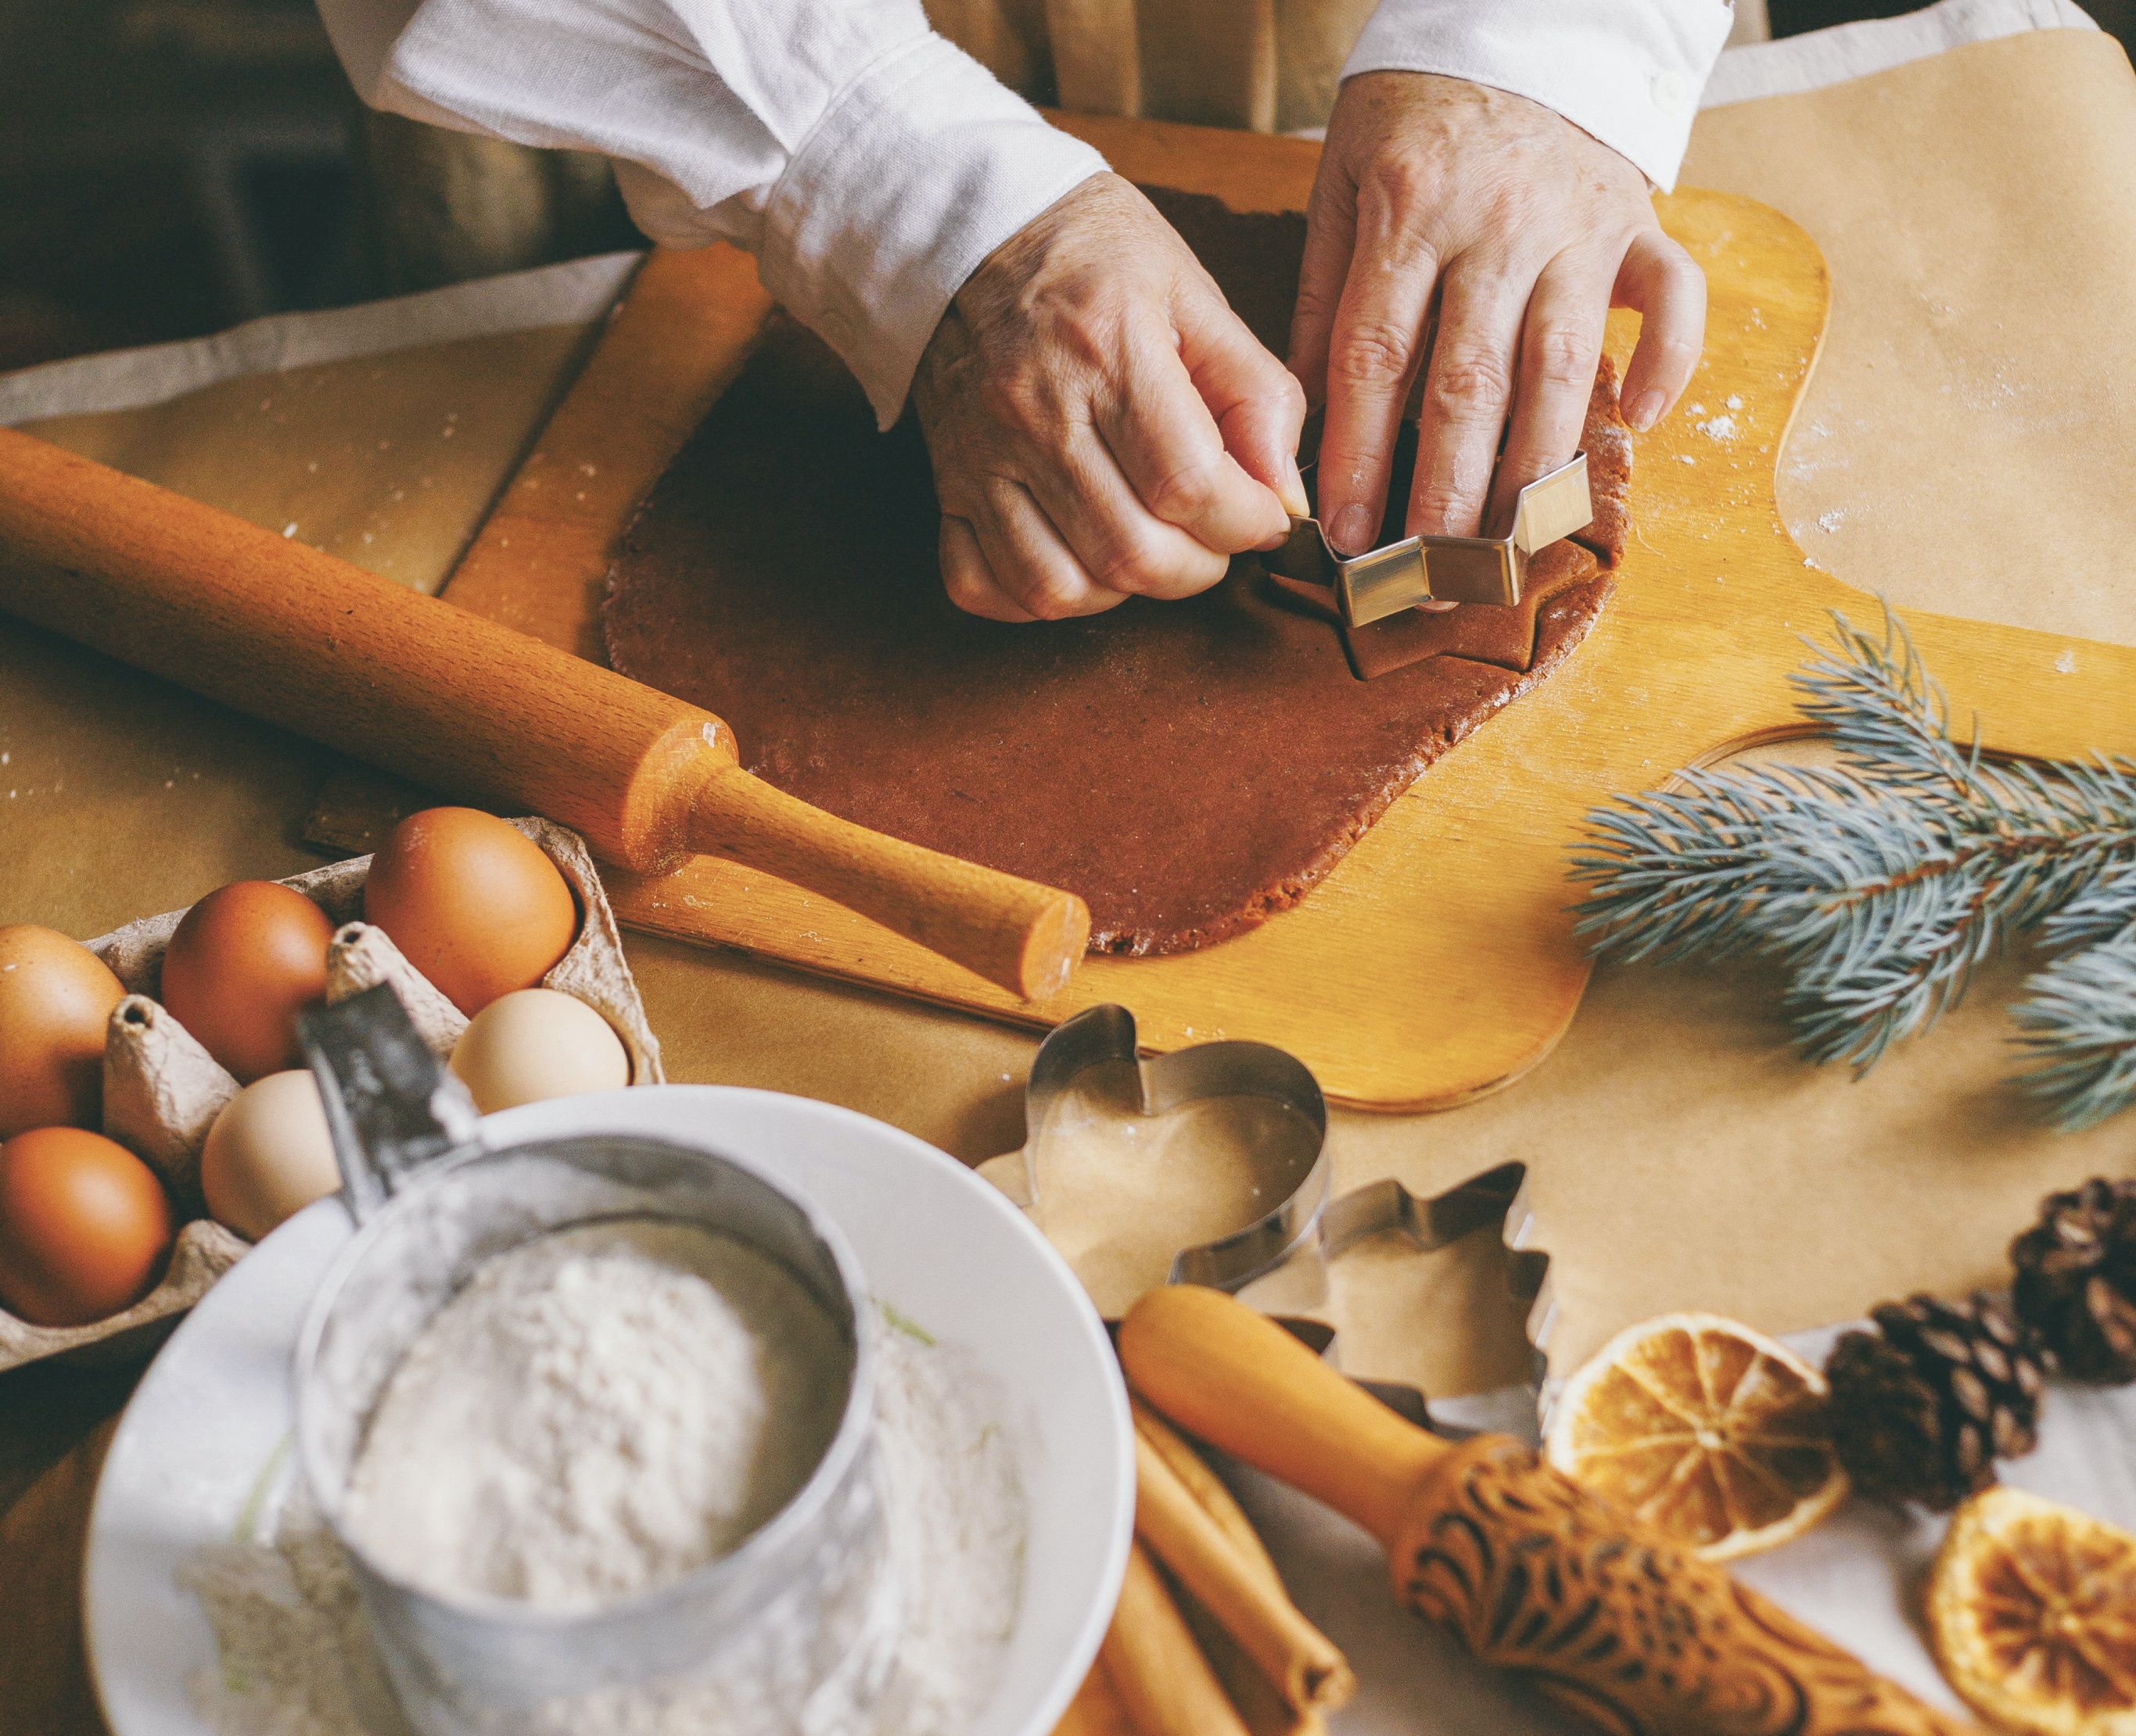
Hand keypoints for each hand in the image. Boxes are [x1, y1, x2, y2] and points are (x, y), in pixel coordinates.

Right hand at [912, 173, 1306, 621]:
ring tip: (1152, 547)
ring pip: (1059, 587)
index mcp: (1108, 350)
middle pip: (1130, 552)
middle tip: (1214, 536)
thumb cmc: (1093, 260)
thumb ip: (1256, 394)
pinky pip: (982, 585)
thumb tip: (1287, 493)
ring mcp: (982, 458)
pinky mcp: (948, 486)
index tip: (1263, 513)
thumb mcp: (1195, 295)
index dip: (1245, 522)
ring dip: (1124, 591)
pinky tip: (1078, 563)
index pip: (1188, 485)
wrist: (970, 231)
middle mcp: (1035, 412)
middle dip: (1198, 567)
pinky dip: (1037, 600)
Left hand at [1293, 73, 1705, 553]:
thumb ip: (1327, 297)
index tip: (1345, 533)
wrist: (1516, 23)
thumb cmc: (1412, 120)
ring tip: (1508, 540)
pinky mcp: (1640, 222)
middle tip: (1428, 567)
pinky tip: (1635, 428)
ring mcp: (1577, 226)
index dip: (1358, 455)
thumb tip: (1309, 417)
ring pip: (1561, 365)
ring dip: (1535, 464)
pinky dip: (1667, 364)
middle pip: (1469, 382)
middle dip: (1445, 488)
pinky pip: (1674, 299)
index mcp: (1408, 211)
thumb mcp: (1342, 185)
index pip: (1376, 357)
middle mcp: (1497, 224)